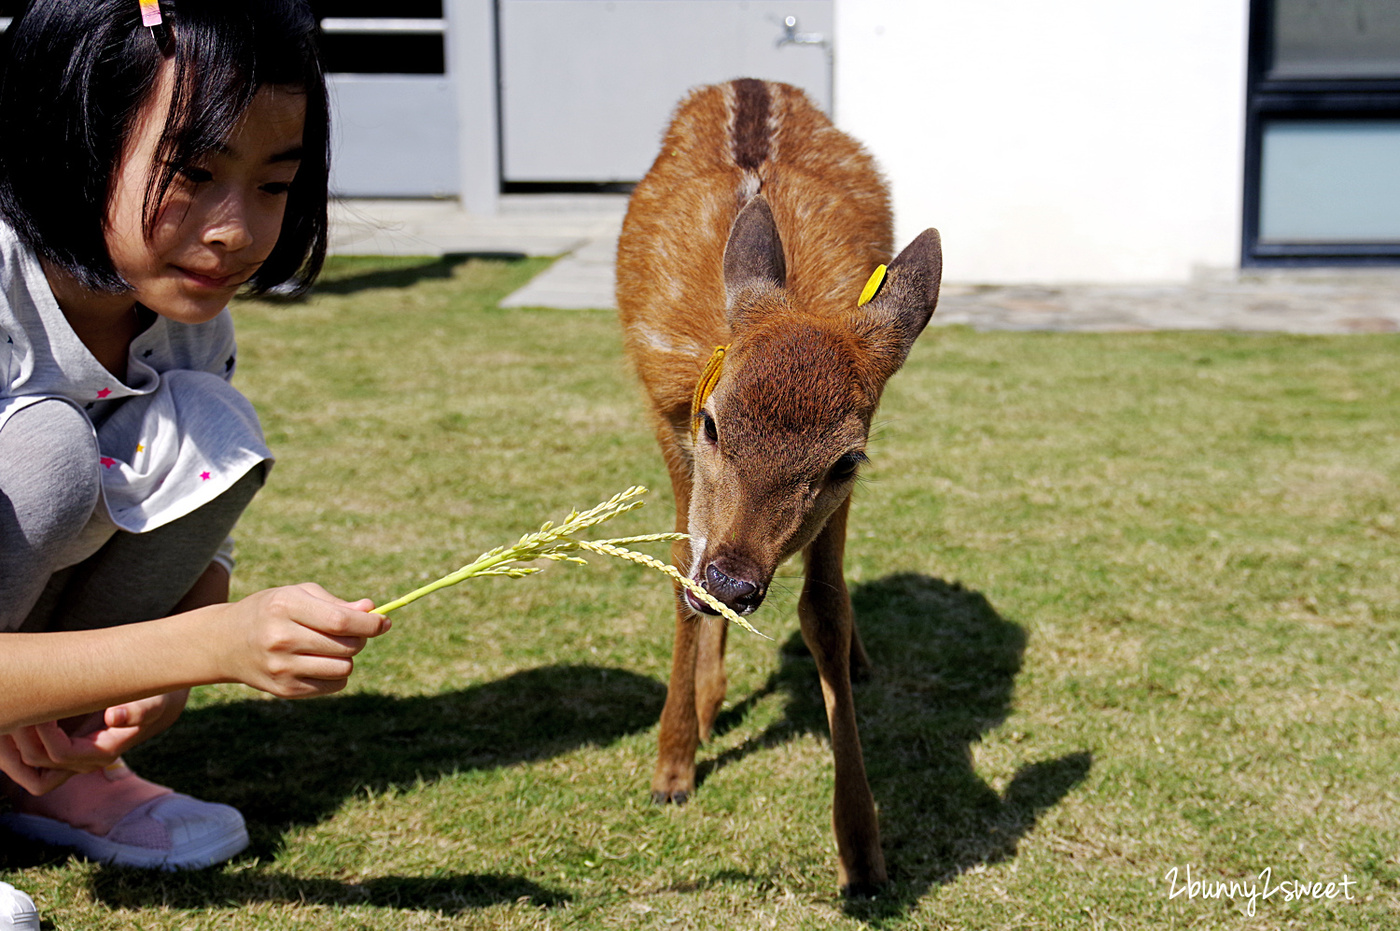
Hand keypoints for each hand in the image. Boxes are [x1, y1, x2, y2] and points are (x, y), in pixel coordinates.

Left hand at [0, 691, 186, 794]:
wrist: (149, 706)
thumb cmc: (151, 700)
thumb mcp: (152, 702)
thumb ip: (138, 710)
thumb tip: (114, 717)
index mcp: (103, 752)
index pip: (61, 753)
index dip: (45, 733)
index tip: (42, 707)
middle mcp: (81, 761)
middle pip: (37, 760)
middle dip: (22, 733)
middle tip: (22, 702)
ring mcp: (67, 758)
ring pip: (25, 764)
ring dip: (11, 742)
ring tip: (11, 711)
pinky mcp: (57, 749)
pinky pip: (26, 758)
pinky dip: (13, 744)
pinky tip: (13, 718)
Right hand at [219, 583, 389, 697]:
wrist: (225, 643)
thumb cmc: (271, 611)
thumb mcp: (298, 595)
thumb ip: (336, 603)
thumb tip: (372, 612)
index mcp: (285, 607)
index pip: (340, 621)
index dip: (370, 623)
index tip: (383, 622)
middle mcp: (281, 639)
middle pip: (346, 646)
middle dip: (360, 638)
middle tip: (352, 632)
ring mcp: (281, 668)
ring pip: (344, 668)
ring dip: (347, 658)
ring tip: (331, 647)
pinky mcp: (284, 690)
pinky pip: (332, 685)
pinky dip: (336, 674)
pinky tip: (320, 663)